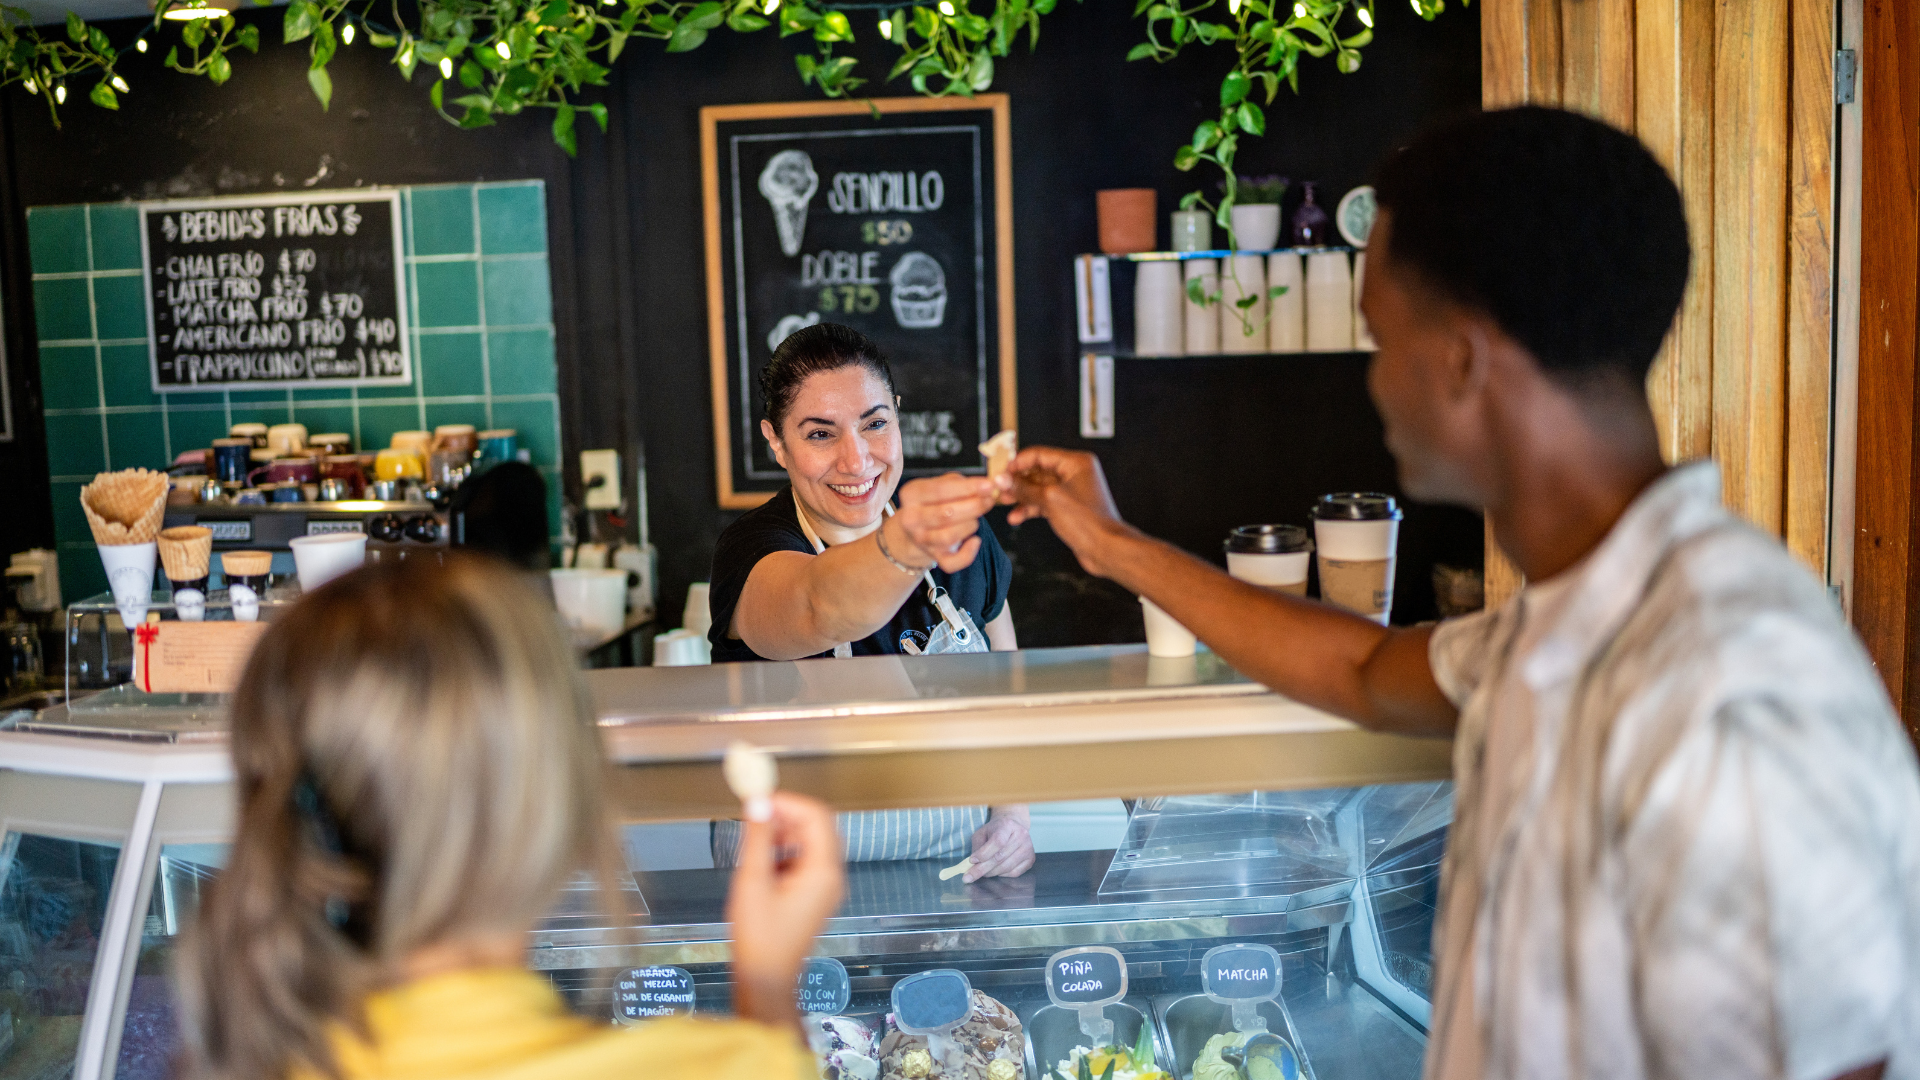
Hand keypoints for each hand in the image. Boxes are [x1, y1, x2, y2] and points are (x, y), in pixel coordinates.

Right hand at [725, 792, 844, 1028]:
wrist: (766, 978)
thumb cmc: (759, 939)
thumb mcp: (753, 881)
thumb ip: (758, 838)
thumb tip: (759, 803)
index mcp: (823, 871)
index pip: (816, 816)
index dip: (788, 801)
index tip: (760, 799)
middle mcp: (831, 877)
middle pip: (817, 827)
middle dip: (786, 816)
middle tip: (756, 817)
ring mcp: (825, 888)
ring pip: (811, 843)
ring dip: (785, 834)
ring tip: (756, 844)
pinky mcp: (815, 896)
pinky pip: (806, 861)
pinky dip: (786, 853)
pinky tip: (762, 866)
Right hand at [892, 473, 1002, 573]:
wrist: (919, 526)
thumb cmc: (936, 500)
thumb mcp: (943, 483)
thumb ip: (961, 483)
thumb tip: (987, 486)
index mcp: (911, 495)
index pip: (940, 490)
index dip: (968, 488)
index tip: (988, 485)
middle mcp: (911, 519)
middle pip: (945, 514)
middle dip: (974, 506)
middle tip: (989, 500)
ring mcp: (921, 540)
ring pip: (949, 537)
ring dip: (970, 525)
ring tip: (976, 518)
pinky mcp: (933, 556)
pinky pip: (951, 562)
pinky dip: (967, 554)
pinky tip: (975, 541)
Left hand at [966, 805, 1034, 880]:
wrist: (1013, 826)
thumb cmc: (995, 830)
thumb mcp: (982, 833)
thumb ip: (977, 847)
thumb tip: (973, 864)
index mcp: (1007, 825)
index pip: (997, 842)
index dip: (984, 853)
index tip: (972, 860)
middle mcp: (1021, 835)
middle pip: (1000, 857)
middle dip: (983, 869)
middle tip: (970, 876)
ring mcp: (1028, 848)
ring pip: (1006, 867)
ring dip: (991, 873)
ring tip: (983, 871)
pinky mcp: (1031, 859)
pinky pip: (1014, 873)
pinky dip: (1002, 874)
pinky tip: (997, 869)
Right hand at [1001, 448, 1130, 577]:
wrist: (1106, 548)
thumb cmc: (1089, 522)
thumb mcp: (1050, 500)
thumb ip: (1024, 488)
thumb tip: (1004, 479)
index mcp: (1075, 463)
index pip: (1039, 454)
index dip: (1018, 462)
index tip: (1001, 471)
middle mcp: (1075, 474)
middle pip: (1037, 471)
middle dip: (1017, 481)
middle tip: (1000, 488)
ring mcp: (1071, 492)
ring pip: (1038, 489)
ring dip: (1021, 496)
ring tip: (1005, 503)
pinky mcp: (1068, 508)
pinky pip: (1043, 503)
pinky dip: (1030, 508)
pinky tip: (1017, 517)